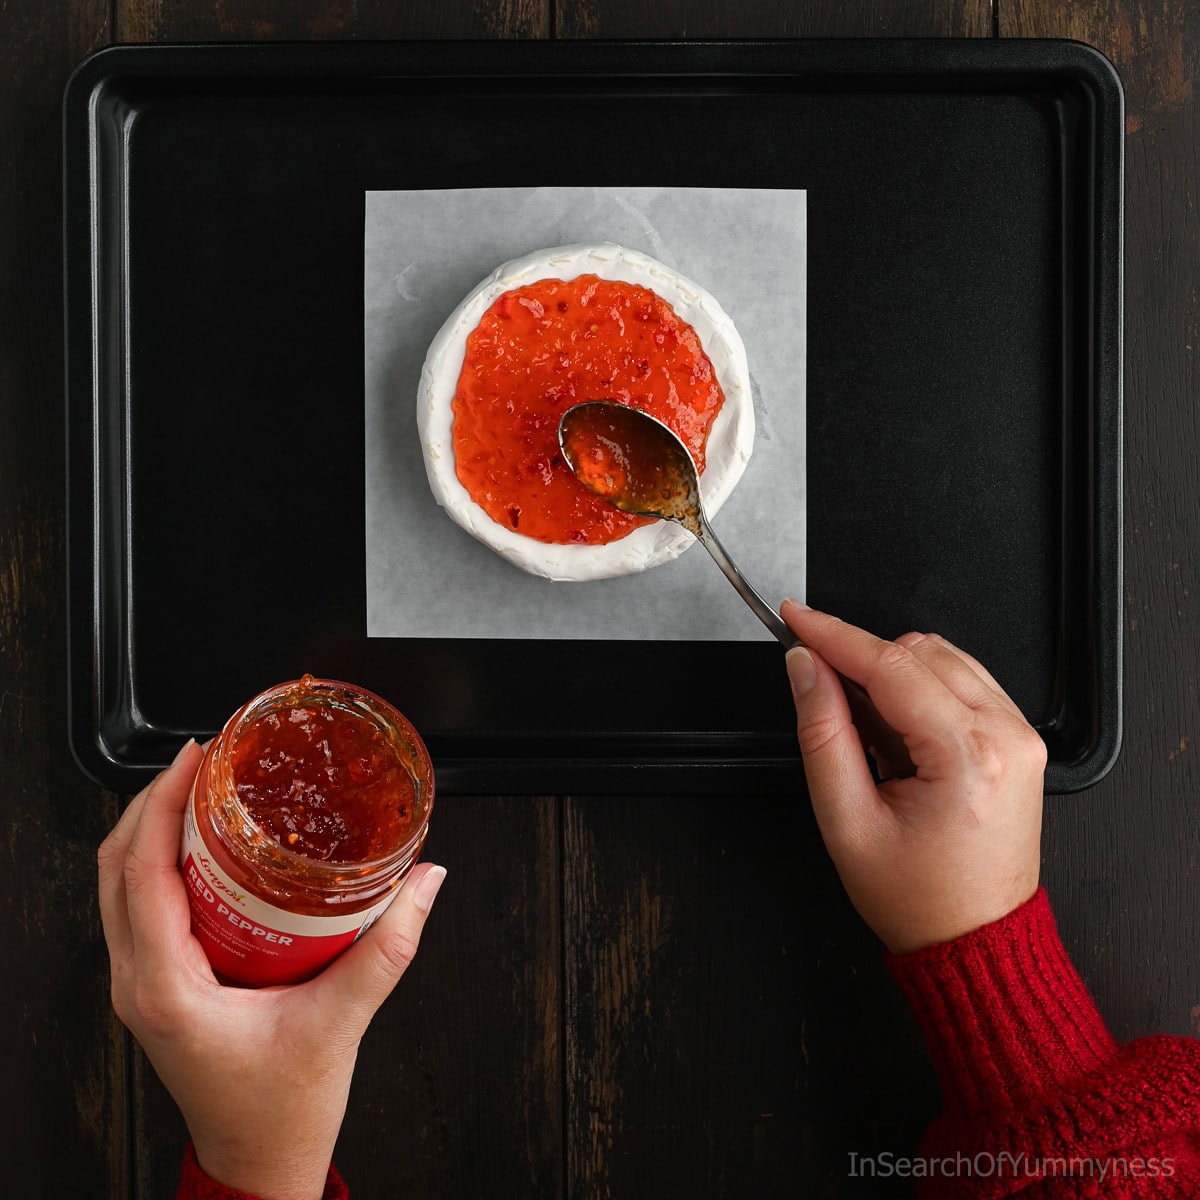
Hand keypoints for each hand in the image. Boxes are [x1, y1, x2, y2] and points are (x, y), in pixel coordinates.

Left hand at [98, 741, 445, 1199]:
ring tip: (198, 788)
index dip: (162, 805)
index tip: (195, 759)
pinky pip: (137, 907)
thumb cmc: (282, 1109)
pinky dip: (158, 862)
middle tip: (202, 759)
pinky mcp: (155, 987)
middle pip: (116, 867)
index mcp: (165, 989)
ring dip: (150, 829)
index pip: (141, 873)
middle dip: (152, 802)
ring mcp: (139, 986)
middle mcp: (138, 984)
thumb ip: (388, 947)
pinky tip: (202, 844)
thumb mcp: (340, 1020)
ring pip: (118, 885)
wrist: (259, 1160)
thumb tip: (423, 882)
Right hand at [781, 602, 1044, 954]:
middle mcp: (1007, 735)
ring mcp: (1020, 734)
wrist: (973, 940)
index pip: (890, 667)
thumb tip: (806, 668)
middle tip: (824, 702)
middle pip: (917, 651)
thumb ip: (822, 732)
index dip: (832, 634)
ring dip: (891, 676)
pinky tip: (899, 735)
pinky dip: (919, 689)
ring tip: (870, 740)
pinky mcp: (1018, 737)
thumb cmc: (918, 898)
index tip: (794, 615)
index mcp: (968, 757)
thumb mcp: (846, 820)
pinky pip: (962, 680)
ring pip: (941, 657)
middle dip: (860, 662)